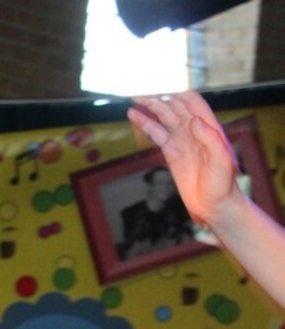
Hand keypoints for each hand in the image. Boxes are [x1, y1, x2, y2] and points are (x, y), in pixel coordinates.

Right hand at [127, 91, 237, 226]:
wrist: (214, 204)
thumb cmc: (223, 183)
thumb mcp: (221, 160)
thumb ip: (209, 138)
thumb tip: (192, 121)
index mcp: (207, 126)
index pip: (191, 101)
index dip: (177, 96)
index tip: (161, 97)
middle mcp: (194, 129)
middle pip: (174, 106)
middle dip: (157, 99)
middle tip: (138, 97)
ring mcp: (182, 140)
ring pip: (163, 118)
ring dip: (149, 108)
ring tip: (133, 102)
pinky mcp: (172, 153)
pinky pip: (158, 134)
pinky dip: (146, 125)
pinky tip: (135, 117)